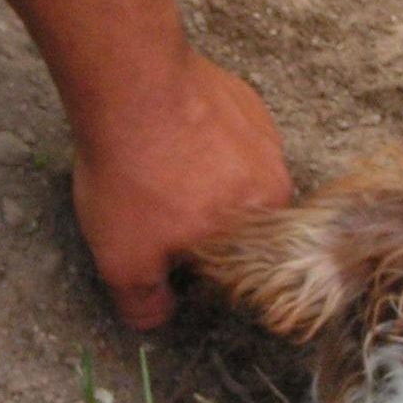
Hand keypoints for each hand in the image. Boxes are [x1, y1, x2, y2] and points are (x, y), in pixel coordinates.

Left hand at [72, 50, 291, 328]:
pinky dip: (198, 136)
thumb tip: (157, 319)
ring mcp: (264, 134)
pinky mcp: (244, 99)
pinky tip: (161, 132)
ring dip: (199, 175)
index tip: (159, 247)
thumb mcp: (125, 260)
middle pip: (238, 216)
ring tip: (153, 166)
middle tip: (150, 203)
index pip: (237, 264)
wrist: (133, 83)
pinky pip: (225, 131)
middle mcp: (277, 181)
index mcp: (261, 228)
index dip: (193, 263)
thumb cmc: (135, 178)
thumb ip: (145, 303)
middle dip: (198, 216)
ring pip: (233, 172)